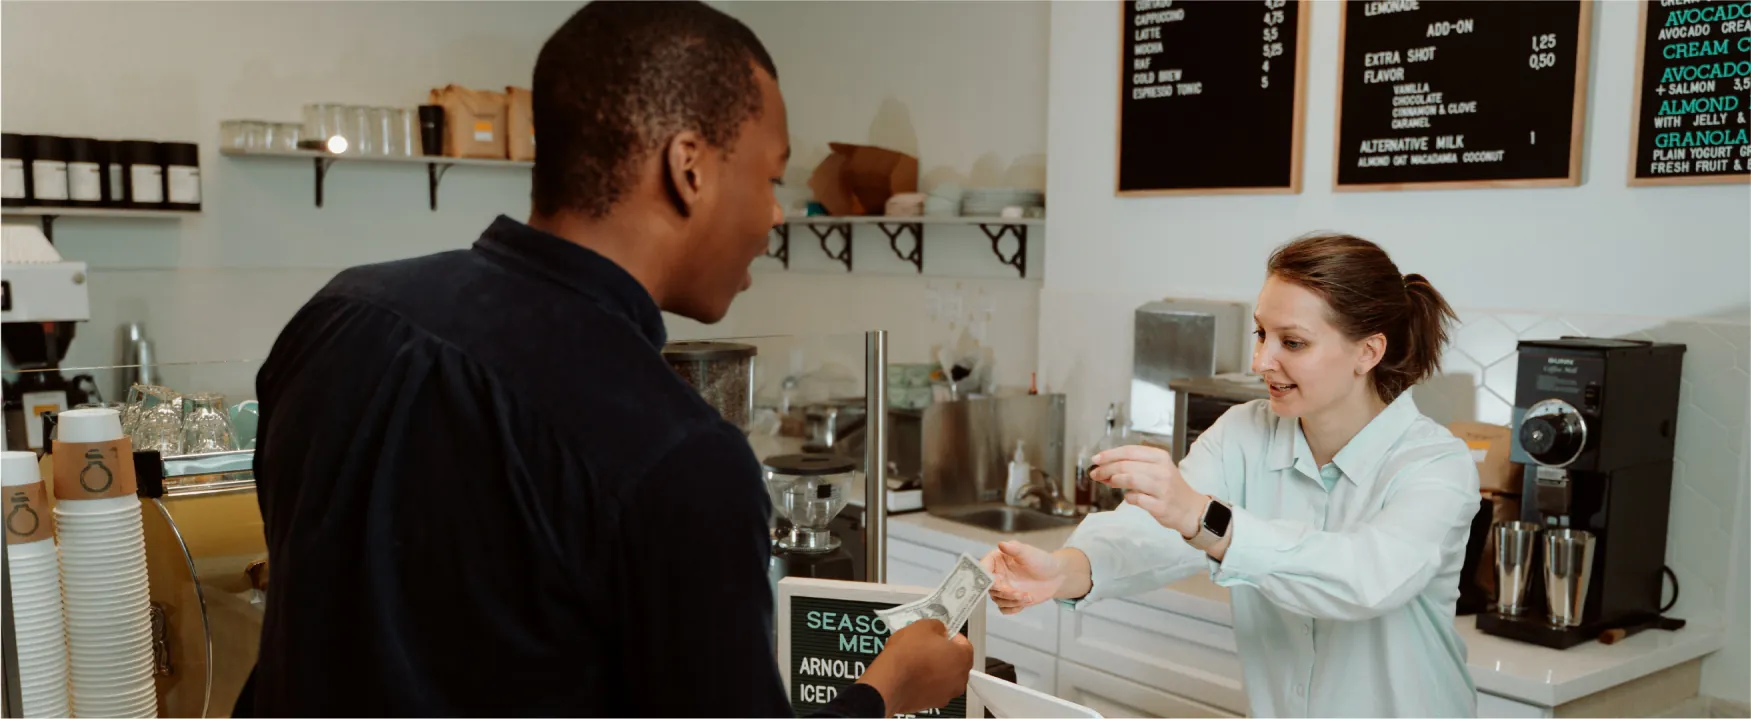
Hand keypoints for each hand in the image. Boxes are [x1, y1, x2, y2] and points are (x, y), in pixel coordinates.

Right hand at [857, 619, 974, 715]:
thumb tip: (939, 630)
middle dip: (944, 654)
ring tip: (917, 661)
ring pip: (945, 677)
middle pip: (956, 662)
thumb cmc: (907, 655)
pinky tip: (913, 674)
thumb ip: (938, 626)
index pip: (964, 643)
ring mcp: (946, 693)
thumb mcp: (923, 626)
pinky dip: (926, 682)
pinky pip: (933, 689)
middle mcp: (959, 678)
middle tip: (927, 647)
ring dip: (935, 669)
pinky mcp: (932, 703)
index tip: (941, 634)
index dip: (951, 636)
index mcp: (963, 657)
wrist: (890, 680)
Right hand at [981, 541, 1065, 614]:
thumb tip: (1001, 544)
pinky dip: (1014, 608)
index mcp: (996, 561)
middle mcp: (996, 575)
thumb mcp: (1028, 553)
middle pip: (990, 588)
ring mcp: (1003, 588)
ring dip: (1013, 601)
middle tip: (1020, 593)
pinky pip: (1004, 609)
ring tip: (1029, 596)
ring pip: (998, 600)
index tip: (996, 583)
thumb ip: (1014, 549)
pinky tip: (1025, 601)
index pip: (983, 569)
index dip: (986, 578)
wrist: (1055, 576)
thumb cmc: (1041, 561)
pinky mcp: (1010, 600)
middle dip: (1005, 593)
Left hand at [1091, 444, 1206, 538]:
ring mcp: (1162, 488)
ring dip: (1114, 480)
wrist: (1191, 509)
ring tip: (1108, 483)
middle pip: (1126, 465)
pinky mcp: (1161, 505)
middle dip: (1106, 469)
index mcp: (1160, 457)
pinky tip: (1129, 497)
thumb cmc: (1169, 488)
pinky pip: (1136, 499)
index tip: (1095, 459)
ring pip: (1130, 479)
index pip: (1129, 451)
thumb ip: (1133, 467)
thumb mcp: (1156, 470)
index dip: (1109, 454)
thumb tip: (1104, 468)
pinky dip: (1128, 497)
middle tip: (1095, 473)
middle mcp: (1162, 470)